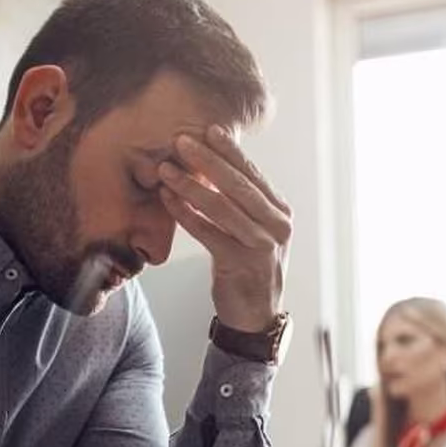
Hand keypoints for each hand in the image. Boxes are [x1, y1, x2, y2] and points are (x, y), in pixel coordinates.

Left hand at [157, 125, 291, 332]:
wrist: (255, 316)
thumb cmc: (248, 268)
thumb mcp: (253, 231)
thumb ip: (242, 204)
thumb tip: (213, 169)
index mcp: (280, 213)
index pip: (253, 175)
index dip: (231, 151)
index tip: (210, 130)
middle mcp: (276, 226)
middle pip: (239, 186)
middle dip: (209, 160)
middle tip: (182, 140)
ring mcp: (261, 245)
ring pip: (222, 207)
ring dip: (190, 186)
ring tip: (166, 169)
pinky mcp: (241, 263)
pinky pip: (208, 233)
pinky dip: (186, 215)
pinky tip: (169, 200)